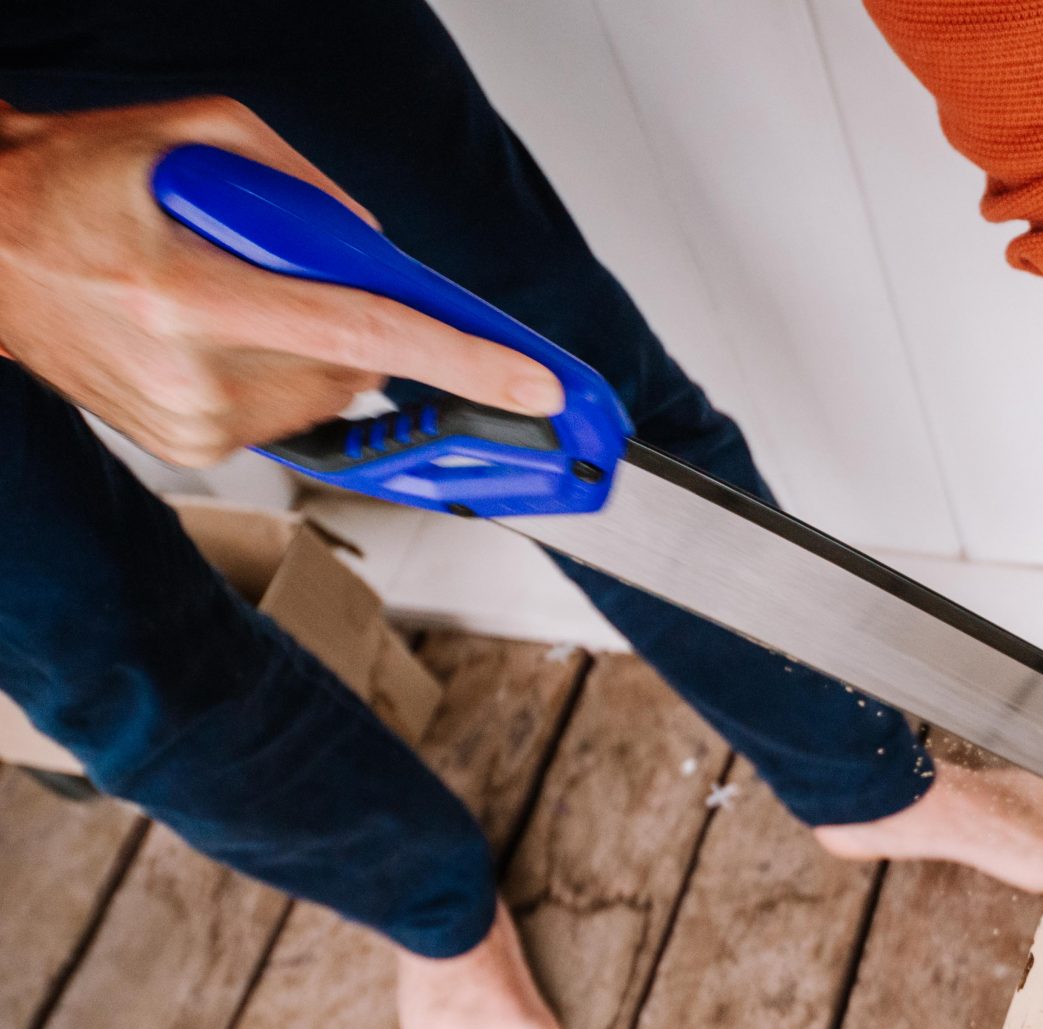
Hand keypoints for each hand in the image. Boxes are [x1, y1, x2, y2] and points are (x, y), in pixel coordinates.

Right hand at [0, 97, 560, 466]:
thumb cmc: (73, 185)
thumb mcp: (195, 135)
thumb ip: (304, 187)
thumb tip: (381, 252)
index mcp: (190, 293)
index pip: (366, 334)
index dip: (464, 362)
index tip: (539, 386)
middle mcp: (192, 371)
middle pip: (357, 369)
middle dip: (361, 325)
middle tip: (294, 277)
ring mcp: (189, 421)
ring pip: (330, 397)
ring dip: (316, 350)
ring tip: (231, 299)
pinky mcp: (188, 449)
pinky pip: (289, 417)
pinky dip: (280, 374)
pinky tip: (216, 334)